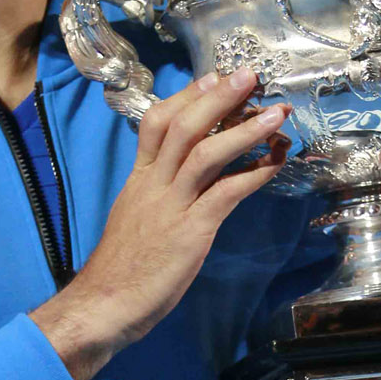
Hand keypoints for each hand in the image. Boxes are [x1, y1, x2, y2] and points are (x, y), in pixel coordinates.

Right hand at [31, 68, 289, 379]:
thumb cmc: (122, 270)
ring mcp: (171, 206)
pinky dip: (252, 174)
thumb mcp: (136, 220)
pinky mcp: (189, 232)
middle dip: (218, 97)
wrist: (105, 304)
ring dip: (244, 129)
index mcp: (138, 180)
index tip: (212, 77)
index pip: (156, 122)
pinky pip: (224, 194)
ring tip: (276, 111)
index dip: (186, 96)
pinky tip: (275, 162)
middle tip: (249, 74)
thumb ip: (158, 196)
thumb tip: (185, 184)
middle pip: (182, 125)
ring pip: (205, 153)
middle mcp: (153, 184)